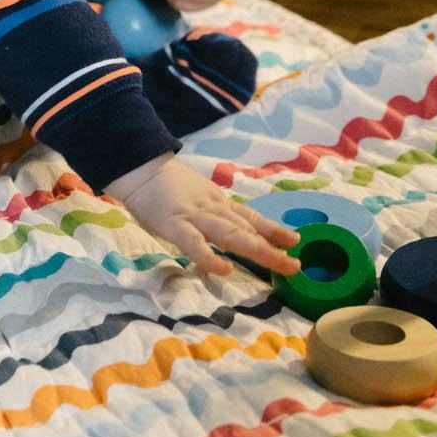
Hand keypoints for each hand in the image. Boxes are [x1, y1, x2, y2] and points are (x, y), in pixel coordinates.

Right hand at [106, 153, 300, 274]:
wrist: (140, 166)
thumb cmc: (165, 185)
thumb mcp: (197, 194)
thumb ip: (213, 212)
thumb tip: (232, 228)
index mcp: (218, 203)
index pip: (250, 217)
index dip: (273, 229)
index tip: (295, 241)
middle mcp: (214, 209)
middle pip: (247, 228)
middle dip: (273, 246)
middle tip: (295, 265)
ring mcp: (196, 216)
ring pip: (230, 234)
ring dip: (257, 249)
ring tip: (280, 264)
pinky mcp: (174, 224)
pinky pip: (193, 243)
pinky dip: (208, 257)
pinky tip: (223, 270)